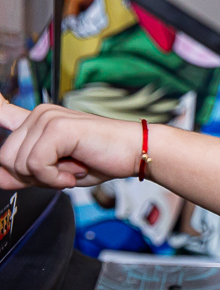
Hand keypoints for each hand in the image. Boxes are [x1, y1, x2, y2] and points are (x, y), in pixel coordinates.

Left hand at [0, 97, 141, 189]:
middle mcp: (39, 114)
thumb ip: (26, 173)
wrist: (136, 152)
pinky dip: (54, 177)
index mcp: (38, 121)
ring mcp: (46, 118)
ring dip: (46, 178)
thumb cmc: (103, 158)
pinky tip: (75, 170)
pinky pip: (35, 164)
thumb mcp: (57, 172)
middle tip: (64, 173)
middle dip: (32, 176)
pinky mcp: (56, 128)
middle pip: (5, 157)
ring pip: (17, 162)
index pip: (1, 111)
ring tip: (72, 170)